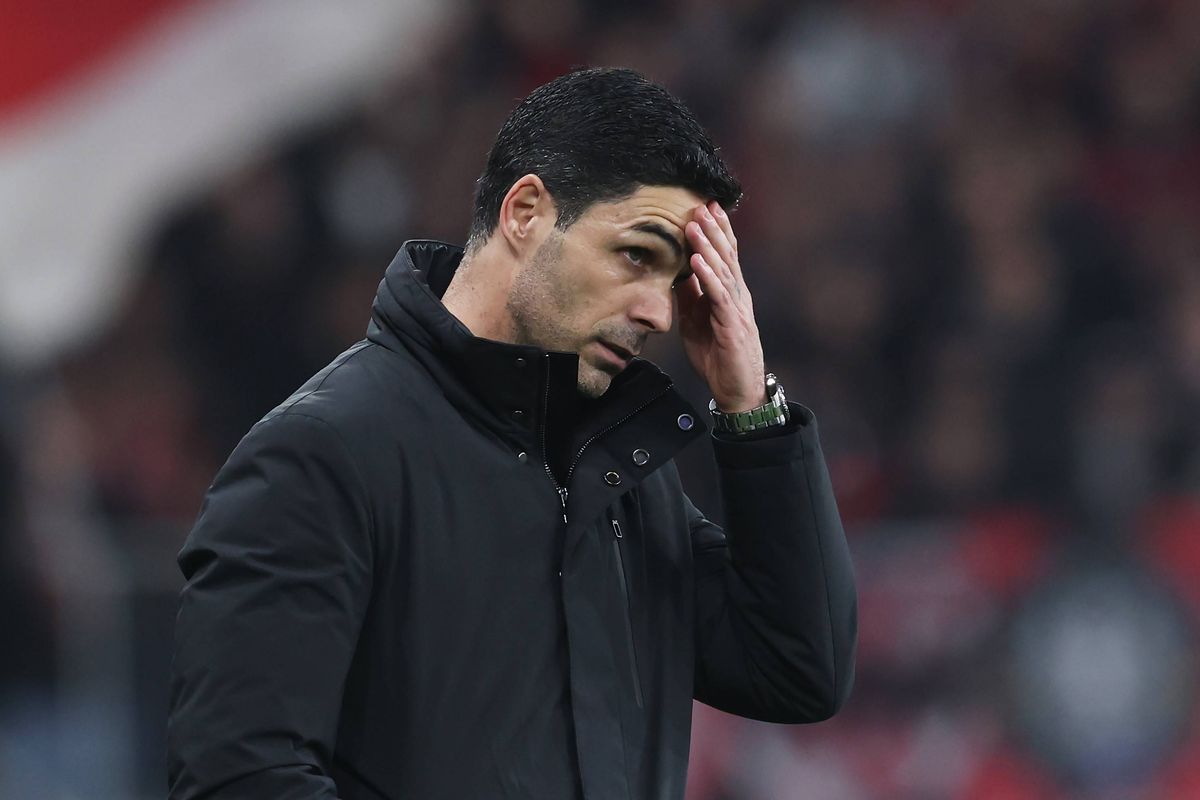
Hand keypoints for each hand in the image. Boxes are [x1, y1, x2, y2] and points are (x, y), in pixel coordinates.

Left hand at [676, 201, 765, 411]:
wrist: (738, 391)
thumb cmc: (719, 358)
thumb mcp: (697, 322)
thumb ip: (691, 297)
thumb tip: (679, 273)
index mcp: (729, 295)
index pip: (725, 257)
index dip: (718, 232)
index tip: (707, 208)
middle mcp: (737, 297)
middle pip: (727, 256)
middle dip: (715, 229)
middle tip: (703, 203)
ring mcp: (737, 310)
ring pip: (724, 270)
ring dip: (709, 246)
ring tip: (697, 224)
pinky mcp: (732, 325)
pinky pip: (719, 296)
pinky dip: (709, 276)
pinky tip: (699, 260)